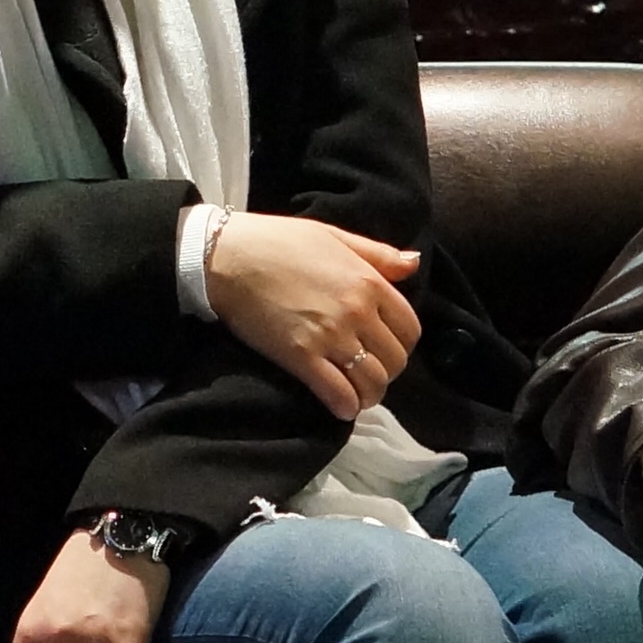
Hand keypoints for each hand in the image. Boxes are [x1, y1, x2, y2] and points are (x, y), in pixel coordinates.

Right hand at [203, 212, 421, 418]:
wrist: (229, 257)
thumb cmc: (279, 241)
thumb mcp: (334, 235)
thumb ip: (378, 254)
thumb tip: (413, 263)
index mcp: (369, 282)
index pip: (409, 328)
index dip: (402, 344)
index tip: (385, 347)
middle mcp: (357, 311)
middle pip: (395, 360)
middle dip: (387, 371)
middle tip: (368, 371)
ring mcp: (330, 337)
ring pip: (373, 382)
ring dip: (369, 393)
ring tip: (357, 392)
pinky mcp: (301, 358)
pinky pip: (339, 394)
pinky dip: (346, 407)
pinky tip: (341, 406)